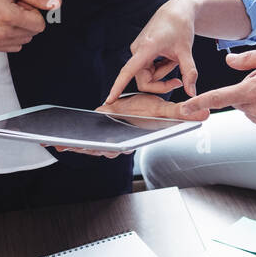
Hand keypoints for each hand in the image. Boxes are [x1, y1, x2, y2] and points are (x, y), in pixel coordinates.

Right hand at [0, 0, 57, 51]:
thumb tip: (56, 4)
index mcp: (8, 16)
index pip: (40, 24)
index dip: (33, 11)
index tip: (20, 3)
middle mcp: (2, 32)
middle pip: (33, 33)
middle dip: (27, 19)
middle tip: (11, 6)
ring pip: (25, 40)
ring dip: (20, 28)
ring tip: (4, 14)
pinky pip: (14, 47)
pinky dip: (12, 36)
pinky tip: (1, 23)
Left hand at [52, 92, 207, 157]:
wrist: (139, 107)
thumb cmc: (150, 111)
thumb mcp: (164, 109)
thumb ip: (182, 113)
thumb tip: (203, 113)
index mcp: (130, 140)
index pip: (118, 146)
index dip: (105, 148)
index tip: (97, 148)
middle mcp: (116, 144)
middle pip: (96, 149)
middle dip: (81, 148)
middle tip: (62, 145)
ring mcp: (103, 141)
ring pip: (85, 148)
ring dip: (70, 146)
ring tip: (53, 143)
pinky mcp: (94, 135)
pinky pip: (79, 142)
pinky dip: (66, 142)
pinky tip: (53, 141)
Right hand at [104, 0, 198, 103]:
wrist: (177, 11)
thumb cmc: (180, 26)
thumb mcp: (186, 51)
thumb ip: (189, 73)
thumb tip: (191, 93)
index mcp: (146, 48)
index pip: (128, 71)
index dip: (118, 87)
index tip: (109, 100)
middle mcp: (138, 50)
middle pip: (145, 80)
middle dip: (162, 82)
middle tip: (179, 79)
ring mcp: (138, 51)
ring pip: (148, 75)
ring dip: (163, 72)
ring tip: (175, 58)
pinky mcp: (141, 51)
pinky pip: (149, 69)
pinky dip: (161, 67)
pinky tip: (169, 56)